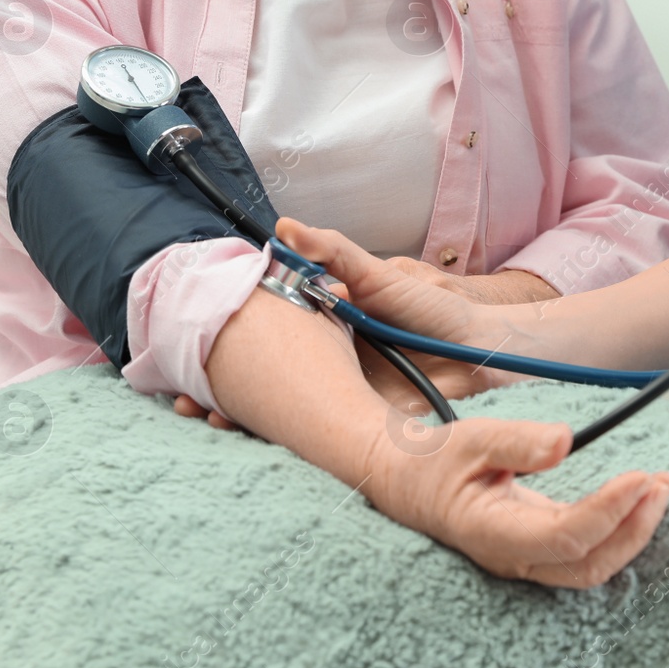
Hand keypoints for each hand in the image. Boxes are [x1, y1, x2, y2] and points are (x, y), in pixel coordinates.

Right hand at [173, 219, 532, 427]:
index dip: (229, 343)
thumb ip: (333, 252)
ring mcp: (341, 391)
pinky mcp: (360, 420)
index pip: (267, 334)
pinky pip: (318, 433)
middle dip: (222, 389)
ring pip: (283, 409)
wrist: (481, 352)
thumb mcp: (380, 275)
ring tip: (206, 418)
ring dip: (244, 418)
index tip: (192, 348)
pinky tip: (255, 440)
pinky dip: (286, 440)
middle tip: (187, 399)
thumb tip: (285, 227)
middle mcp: (327, 360)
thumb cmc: (434, 309)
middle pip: (266, 377)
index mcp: (325, 325)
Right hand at [363, 416, 668, 587]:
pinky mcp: (539, 549)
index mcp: (491, 532)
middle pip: (587, 564)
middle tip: (663, 483)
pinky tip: (640, 497)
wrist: (407, 483)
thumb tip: (564, 441)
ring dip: (633, 531)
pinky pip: (587, 551)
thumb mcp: (469, 439)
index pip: (564, 537)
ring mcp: (527, 558)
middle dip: (634, 529)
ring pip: (591, 566)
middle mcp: (513, 557)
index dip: (608, 511)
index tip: (640, 476)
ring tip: (662, 487)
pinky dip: (620, 528)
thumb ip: (515, 441)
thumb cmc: (435, 461)